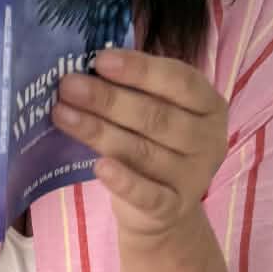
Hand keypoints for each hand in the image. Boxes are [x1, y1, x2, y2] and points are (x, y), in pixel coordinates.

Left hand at [52, 48, 227, 240]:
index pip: (179, 81)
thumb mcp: (157, 111)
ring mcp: (193, 178)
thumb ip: (134, 89)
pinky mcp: (172, 209)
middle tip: (69, 86)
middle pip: (156, 117)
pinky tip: (99, 166)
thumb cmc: (155, 144)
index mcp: (209, 106)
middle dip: (108, 100)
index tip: (100, 60)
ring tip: (63, 114)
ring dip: (99, 132)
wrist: (165, 211)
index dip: (140, 70)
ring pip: (143, 152)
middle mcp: (208, 141)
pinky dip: (123, 182)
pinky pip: (147, 195)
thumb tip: (85, 67)